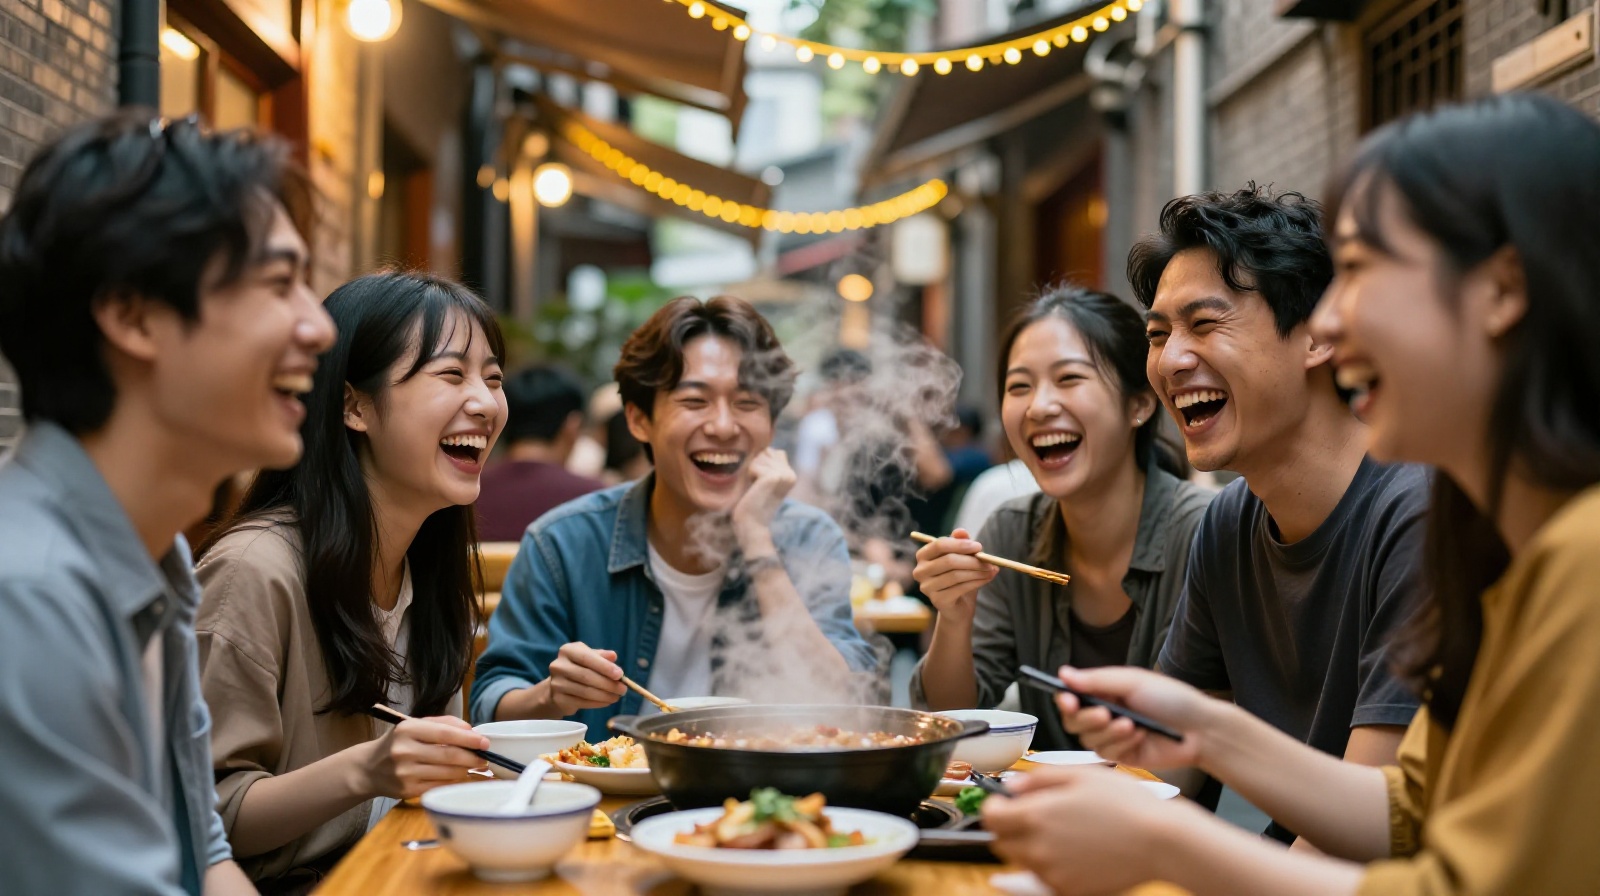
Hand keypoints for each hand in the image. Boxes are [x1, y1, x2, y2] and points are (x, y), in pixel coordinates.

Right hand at [360, 715, 487, 799]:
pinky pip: (439, 786)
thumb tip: (471, 730)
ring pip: (447, 773)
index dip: (469, 739)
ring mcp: (405, 773)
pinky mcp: (407, 791)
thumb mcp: (415, 726)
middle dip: (472, 757)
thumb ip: (444, 723)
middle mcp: (404, 751)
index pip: (445, 734)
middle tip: (485, 758)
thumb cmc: (399, 743)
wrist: (369, 768)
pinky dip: (453, 781)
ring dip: (466, 771)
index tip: (485, 742)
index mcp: (408, 730)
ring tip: (475, 767)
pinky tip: (460, 777)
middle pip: (449, 755)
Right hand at [546, 641, 626, 715]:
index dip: (604, 666)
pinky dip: (597, 703)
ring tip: (617, 696)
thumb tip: (613, 656)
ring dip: (604, 695)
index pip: (587, 658)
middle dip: (608, 684)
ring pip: (585, 691)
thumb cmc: (580, 667)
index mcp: (567, 651)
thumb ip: (602, 656)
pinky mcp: (558, 699)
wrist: (560, 685)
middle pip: (586, 676)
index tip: (620, 674)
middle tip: (623, 689)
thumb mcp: (590, 657)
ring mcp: (556, 683)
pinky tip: (607, 702)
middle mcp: (558, 666)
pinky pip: (581, 702)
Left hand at [731, 448, 795, 546]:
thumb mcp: (765, 481)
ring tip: (756, 488)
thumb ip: (770, 464)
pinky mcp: (773, 477)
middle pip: (766, 451)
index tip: (761, 485)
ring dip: (752, 471)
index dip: (761, 465)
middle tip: (758, 487)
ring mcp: (784, 475)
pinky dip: (749, 475)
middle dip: (756, 466)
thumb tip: (770, 448)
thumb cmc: (753, 502)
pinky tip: (754, 489)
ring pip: (759, 457)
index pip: (773, 451)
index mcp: (791, 475)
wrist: (752, 524)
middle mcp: (791, 474)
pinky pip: (754, 465)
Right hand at [912, 528, 995, 625]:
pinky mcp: (937, 600)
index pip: (939, 545)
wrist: (958, 606)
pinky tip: (987, 579)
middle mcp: (920, 571)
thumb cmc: (959, 576)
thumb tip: (961, 531)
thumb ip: (960, 542)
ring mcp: (927, 587)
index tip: (979, 546)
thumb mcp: (962, 557)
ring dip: (978, 572)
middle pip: (949, 561)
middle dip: (973, 560)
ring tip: (992, 570)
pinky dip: (977, 582)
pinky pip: (960, 588)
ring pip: (956, 575)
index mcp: (923, 555)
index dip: (960, 545)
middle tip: (989, 561)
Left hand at [983, 766, 1177, 894]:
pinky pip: (1046, 879)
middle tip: (1038, 817)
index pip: (991, 817)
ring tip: (1065, 833)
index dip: (996, 807)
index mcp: (1035, 816)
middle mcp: (1037, 848)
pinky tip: (1078, 852)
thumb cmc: (1124, 803)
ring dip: (1031, 847)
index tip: (1007, 803)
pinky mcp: (1068, 891)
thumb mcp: (1079, 774)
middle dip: (1011, 828)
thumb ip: (1038, 779)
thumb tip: (1012, 787)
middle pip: (1002, 842)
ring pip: (1023, 862)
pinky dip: (1053, 866)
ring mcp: (1052, 874)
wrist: (1159, 841)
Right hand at [1054, 665, 1212, 769]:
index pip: (1072, 696)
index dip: (1065, 699)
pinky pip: (1106, 753)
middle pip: (1073, 721)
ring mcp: (1112, 737)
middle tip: (1105, 714)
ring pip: (1087, 739)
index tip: (1068, 700)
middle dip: (1086, 718)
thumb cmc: (1171, 698)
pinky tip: (1141, 736)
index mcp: (1105, 692)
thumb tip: (1063, 674)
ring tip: (1133, 725)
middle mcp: (1104, 713)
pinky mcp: (1122, 756)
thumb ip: (1096, 681)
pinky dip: (1122, 744)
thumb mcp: (1132, 682)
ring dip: (1109, 732)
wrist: (1200, 730)